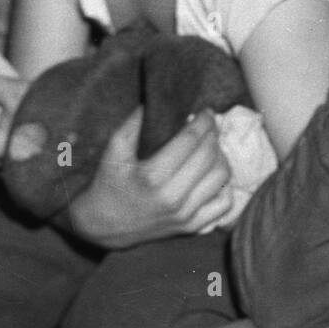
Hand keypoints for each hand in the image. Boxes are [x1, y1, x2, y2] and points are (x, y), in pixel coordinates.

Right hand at [67, 107, 235, 248]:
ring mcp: (184, 214)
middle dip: (213, 135)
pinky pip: (224, 203)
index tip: (205, 111)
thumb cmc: (109, 183)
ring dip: (221, 156)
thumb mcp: (114, 150)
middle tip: (209, 126)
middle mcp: (172, 197)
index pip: (191, 140)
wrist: (103, 226)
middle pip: (210, 156)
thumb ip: (134, 123)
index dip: (203, 121)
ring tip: (211, 147)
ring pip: (222, 177)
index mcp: (152, 176)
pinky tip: (212, 174)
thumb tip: (157, 100)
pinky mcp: (191, 227)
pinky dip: (224, 185)